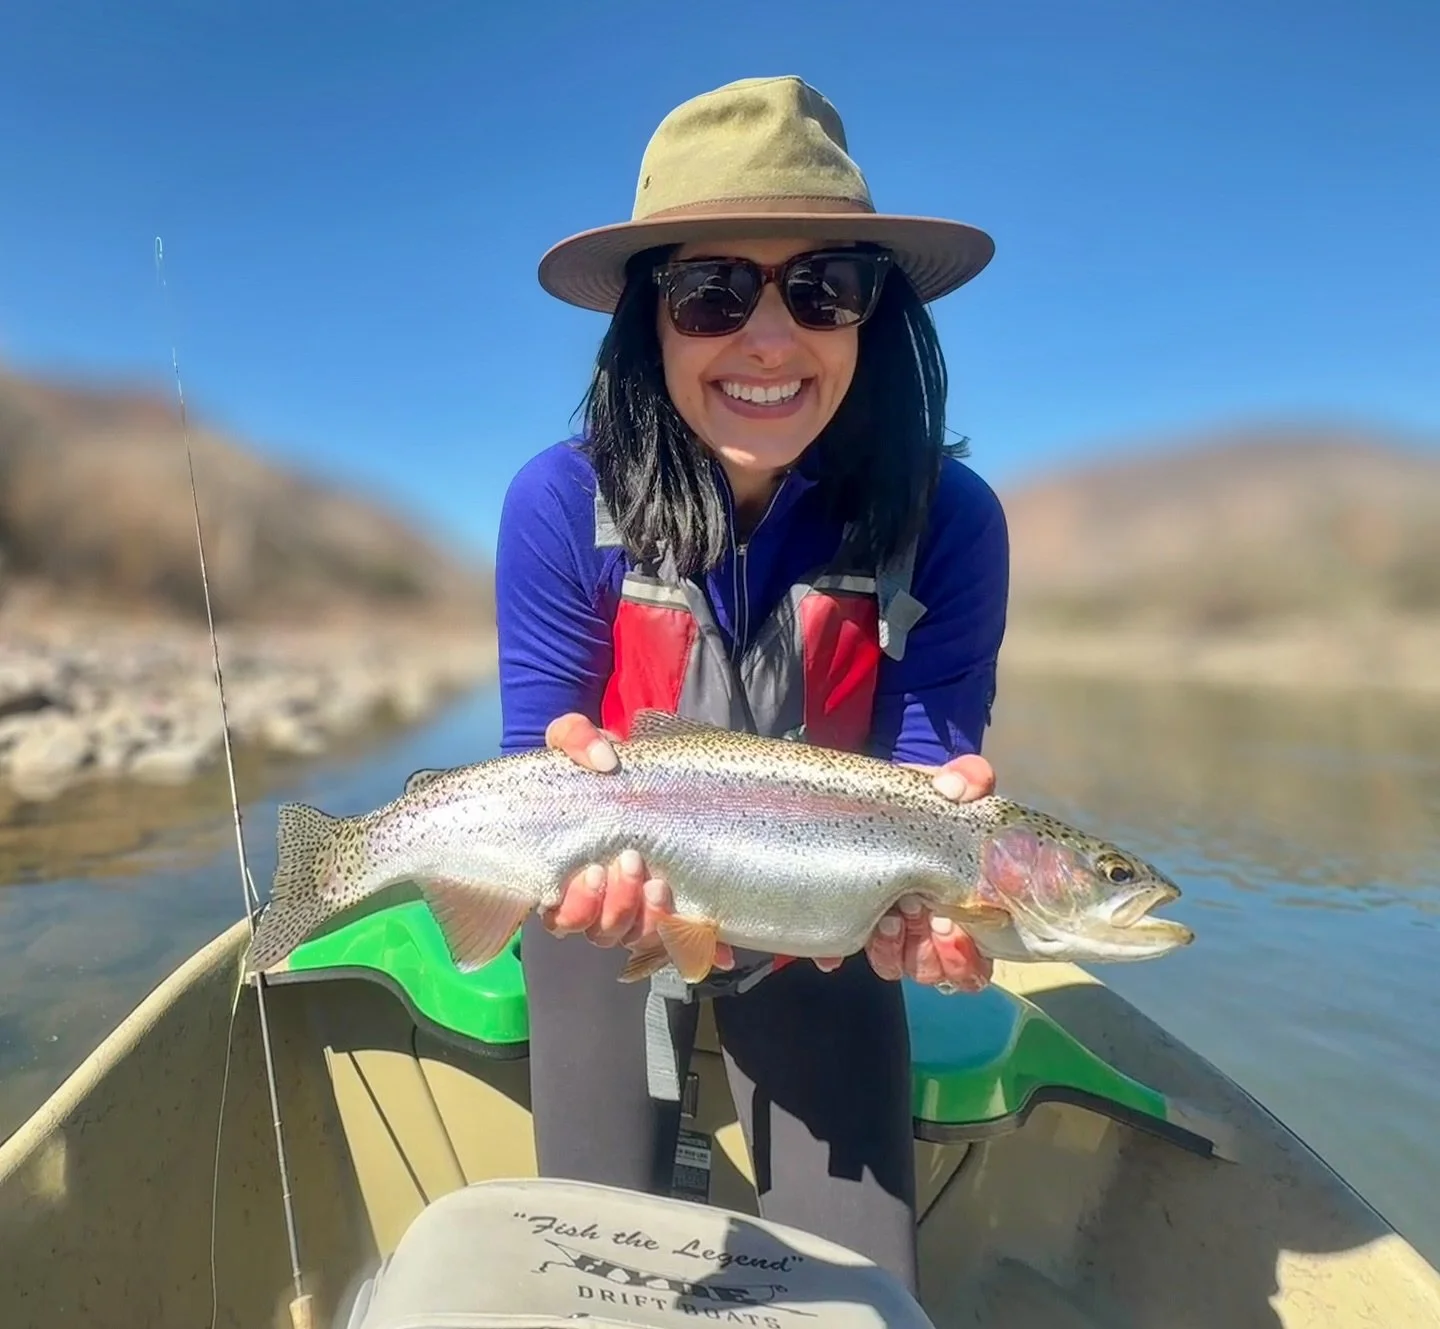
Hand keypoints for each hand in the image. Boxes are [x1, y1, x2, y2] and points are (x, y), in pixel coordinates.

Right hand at [540, 713, 735, 969]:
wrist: (627, 769)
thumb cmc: (592, 763)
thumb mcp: (573, 739)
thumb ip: (576, 739)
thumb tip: (603, 758)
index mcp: (564, 871)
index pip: (560, 914)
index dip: (576, 904)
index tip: (595, 868)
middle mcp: (595, 898)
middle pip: (599, 931)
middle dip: (616, 905)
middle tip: (632, 860)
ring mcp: (631, 904)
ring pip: (634, 938)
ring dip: (646, 916)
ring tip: (658, 881)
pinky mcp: (664, 904)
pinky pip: (674, 937)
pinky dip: (689, 937)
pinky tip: (703, 927)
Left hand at [859, 753, 995, 992]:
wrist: (867, 796)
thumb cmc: (916, 800)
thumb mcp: (947, 785)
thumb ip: (968, 778)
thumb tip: (955, 790)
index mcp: (962, 903)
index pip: (977, 957)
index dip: (965, 954)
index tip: (950, 925)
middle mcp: (930, 924)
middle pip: (940, 971)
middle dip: (928, 953)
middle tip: (917, 914)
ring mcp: (891, 929)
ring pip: (900, 967)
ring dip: (894, 951)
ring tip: (886, 920)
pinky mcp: (849, 923)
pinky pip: (843, 954)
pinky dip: (837, 953)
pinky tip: (833, 949)